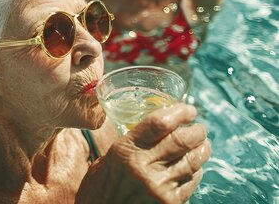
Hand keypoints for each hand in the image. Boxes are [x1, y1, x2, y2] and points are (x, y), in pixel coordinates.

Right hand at [77, 104, 209, 203]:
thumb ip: (132, 144)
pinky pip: (191, 182)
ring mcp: (159, 187)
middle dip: (196, 131)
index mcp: (125, 151)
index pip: (158, 123)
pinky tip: (194, 167)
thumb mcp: (108, 159)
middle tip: (199, 127)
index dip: (179, 113)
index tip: (189, 109)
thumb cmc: (101, 187)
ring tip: (202, 144)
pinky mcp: (169, 203)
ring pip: (192, 161)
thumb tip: (156, 128)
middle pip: (181, 141)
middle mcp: (143, 167)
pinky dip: (196, 171)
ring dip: (202, 150)